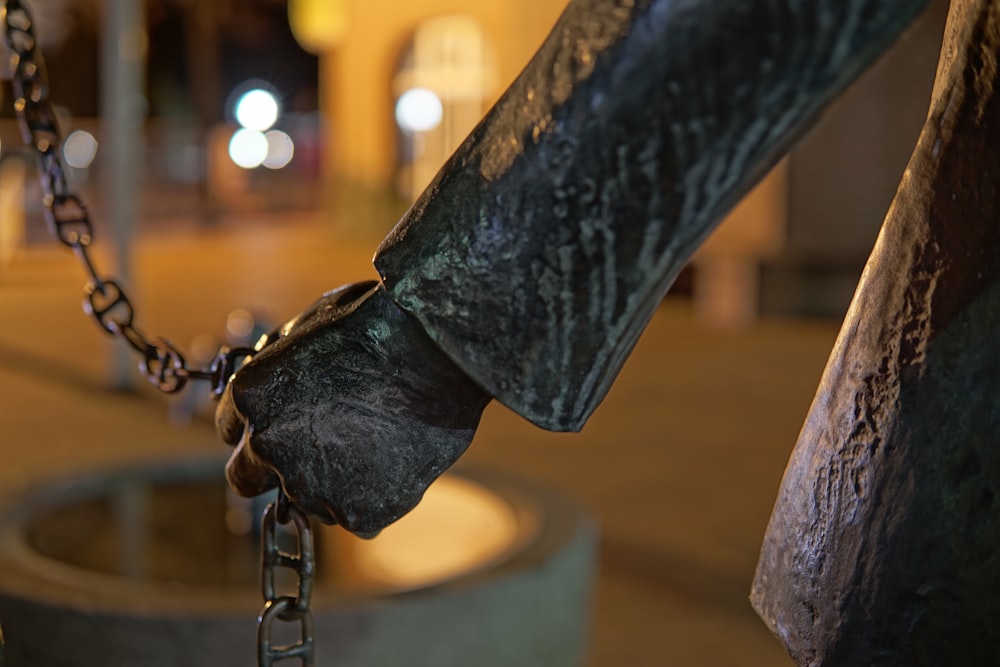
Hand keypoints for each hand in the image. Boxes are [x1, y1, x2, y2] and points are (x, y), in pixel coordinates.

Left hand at [216, 281, 491, 536]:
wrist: (439, 349)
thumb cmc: (382, 322)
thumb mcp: (312, 322)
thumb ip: (281, 360)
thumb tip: (276, 370)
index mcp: (251, 397)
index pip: (230, 429)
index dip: (261, 421)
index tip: (289, 418)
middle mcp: (269, 448)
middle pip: (246, 479)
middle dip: (272, 466)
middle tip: (317, 447)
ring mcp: (313, 488)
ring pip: (308, 499)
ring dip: (330, 480)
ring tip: (377, 441)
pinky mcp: (360, 514)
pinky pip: (359, 515)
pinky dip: (376, 495)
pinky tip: (398, 458)